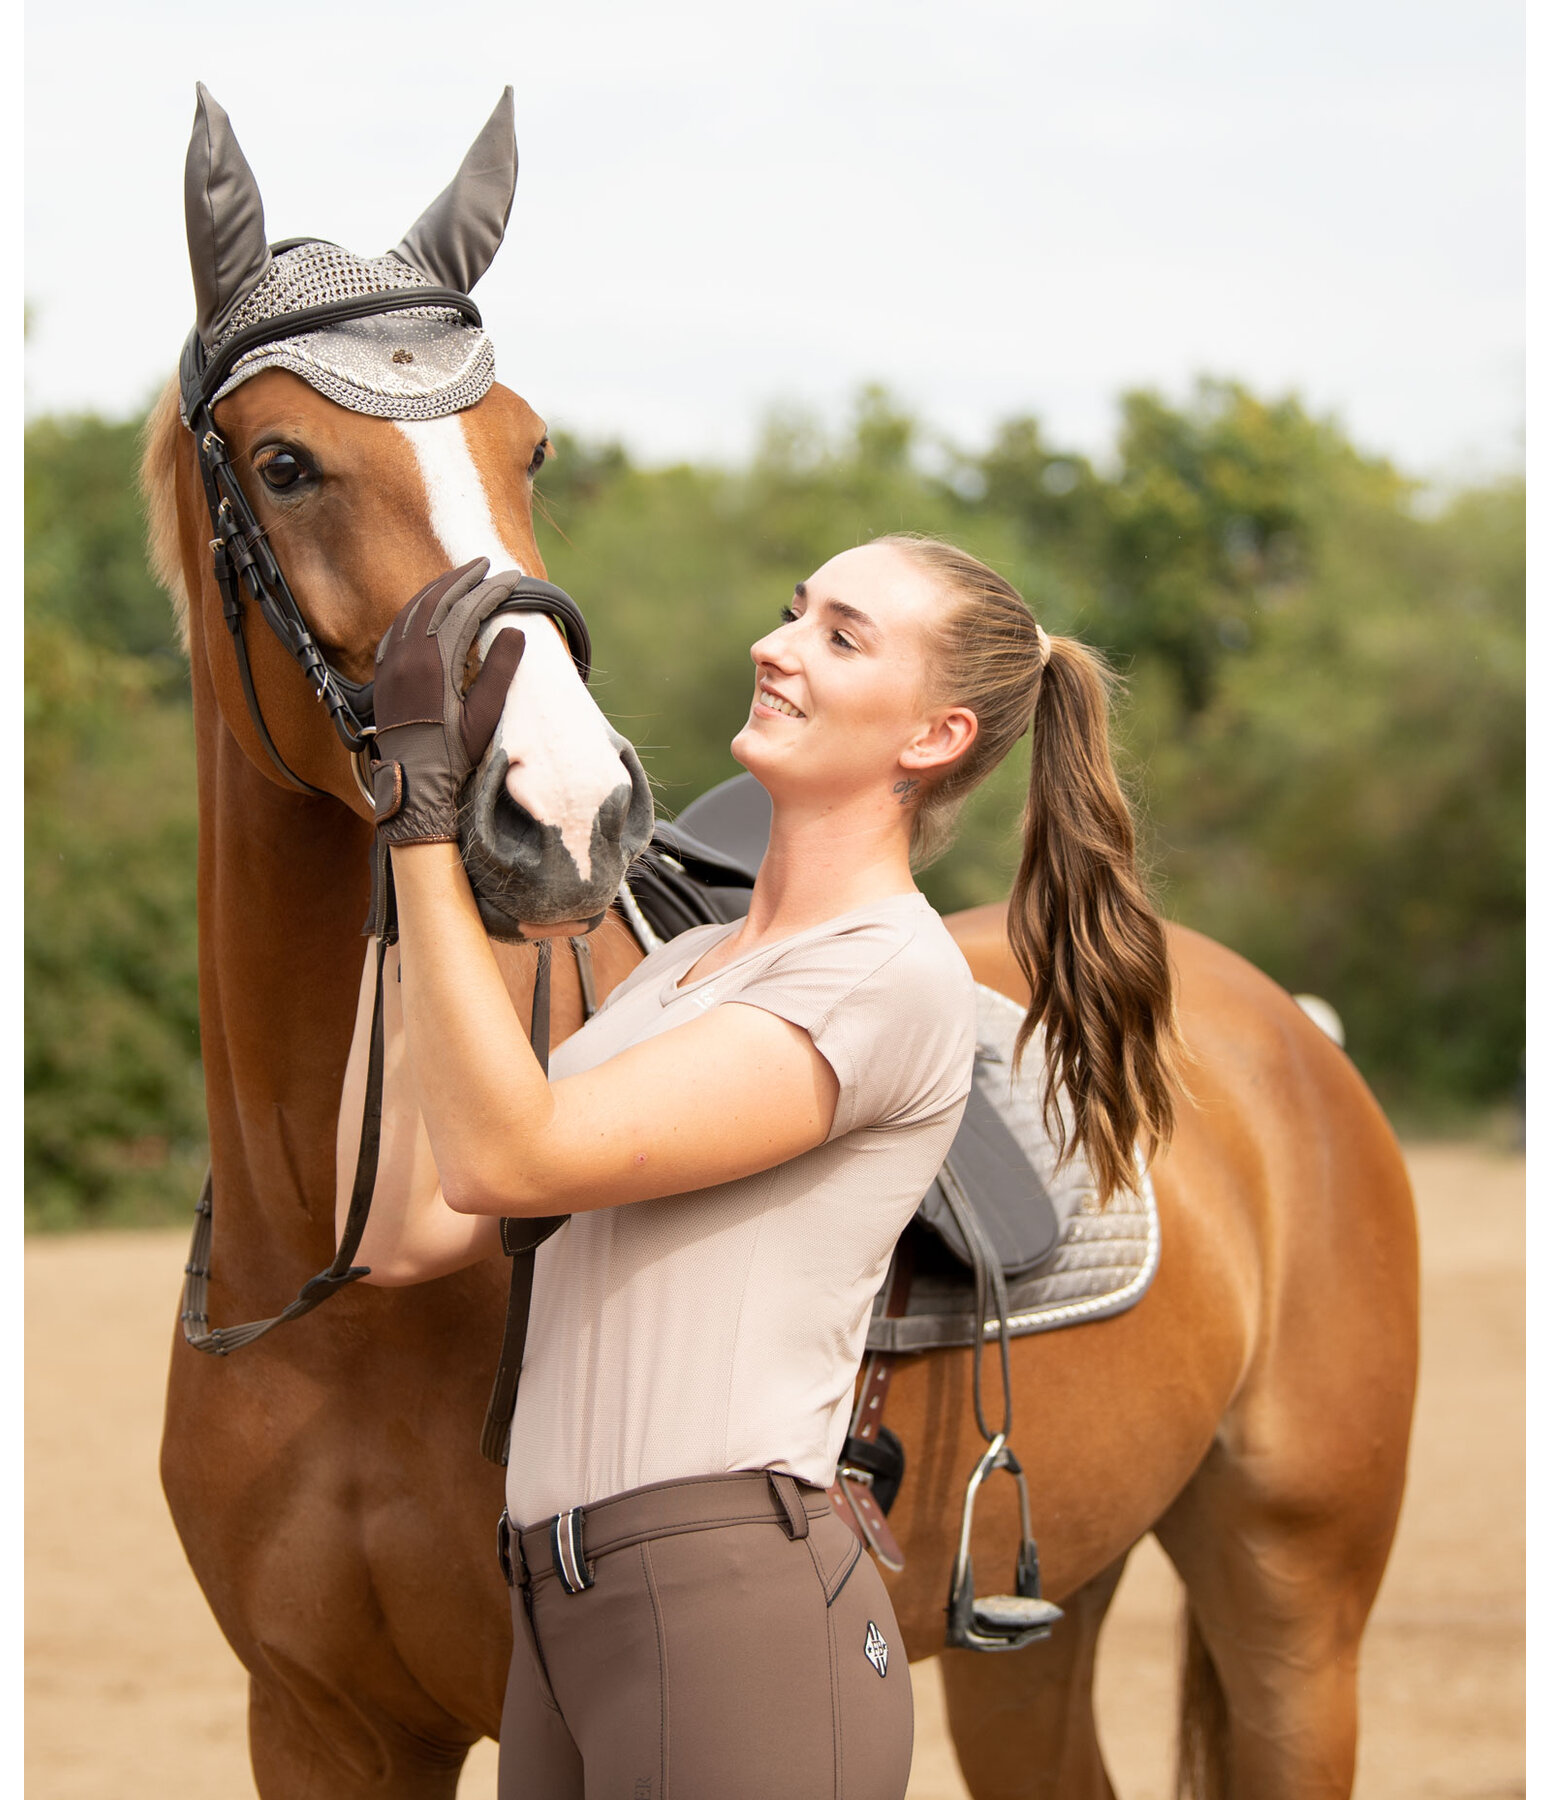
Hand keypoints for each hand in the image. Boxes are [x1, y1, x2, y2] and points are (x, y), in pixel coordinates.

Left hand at [369, 558, 529, 845]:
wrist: (413, 782)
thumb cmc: (454, 754)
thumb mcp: (485, 717)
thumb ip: (500, 672)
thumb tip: (513, 630)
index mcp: (436, 661)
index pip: (467, 610)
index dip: (491, 590)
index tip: (512, 578)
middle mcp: (409, 654)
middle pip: (437, 600)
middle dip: (463, 577)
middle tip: (485, 563)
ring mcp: (392, 662)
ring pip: (414, 609)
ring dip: (438, 588)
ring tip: (460, 576)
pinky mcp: (384, 673)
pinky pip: (396, 628)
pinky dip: (415, 609)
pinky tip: (426, 607)